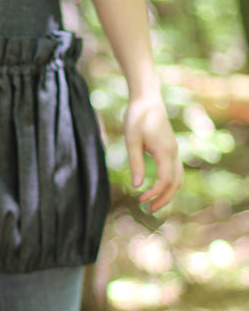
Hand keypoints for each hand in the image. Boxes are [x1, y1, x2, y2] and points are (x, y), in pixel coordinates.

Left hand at [124, 95, 182, 212]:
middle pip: (176, 183)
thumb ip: (135, 163)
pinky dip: (169, 183)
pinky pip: (175, 171)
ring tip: (154, 203)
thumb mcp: (131, 140)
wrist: (147, 100)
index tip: (140, 199)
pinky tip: (157, 188)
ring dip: (168, 193)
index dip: (154, 193)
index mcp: (164, 151)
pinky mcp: (170, 149)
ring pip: (178, 178)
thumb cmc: (137, 117)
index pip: (165, 180)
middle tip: (150, 210)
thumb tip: (138, 186)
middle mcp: (173, 152)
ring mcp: (174, 151)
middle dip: (165, 199)